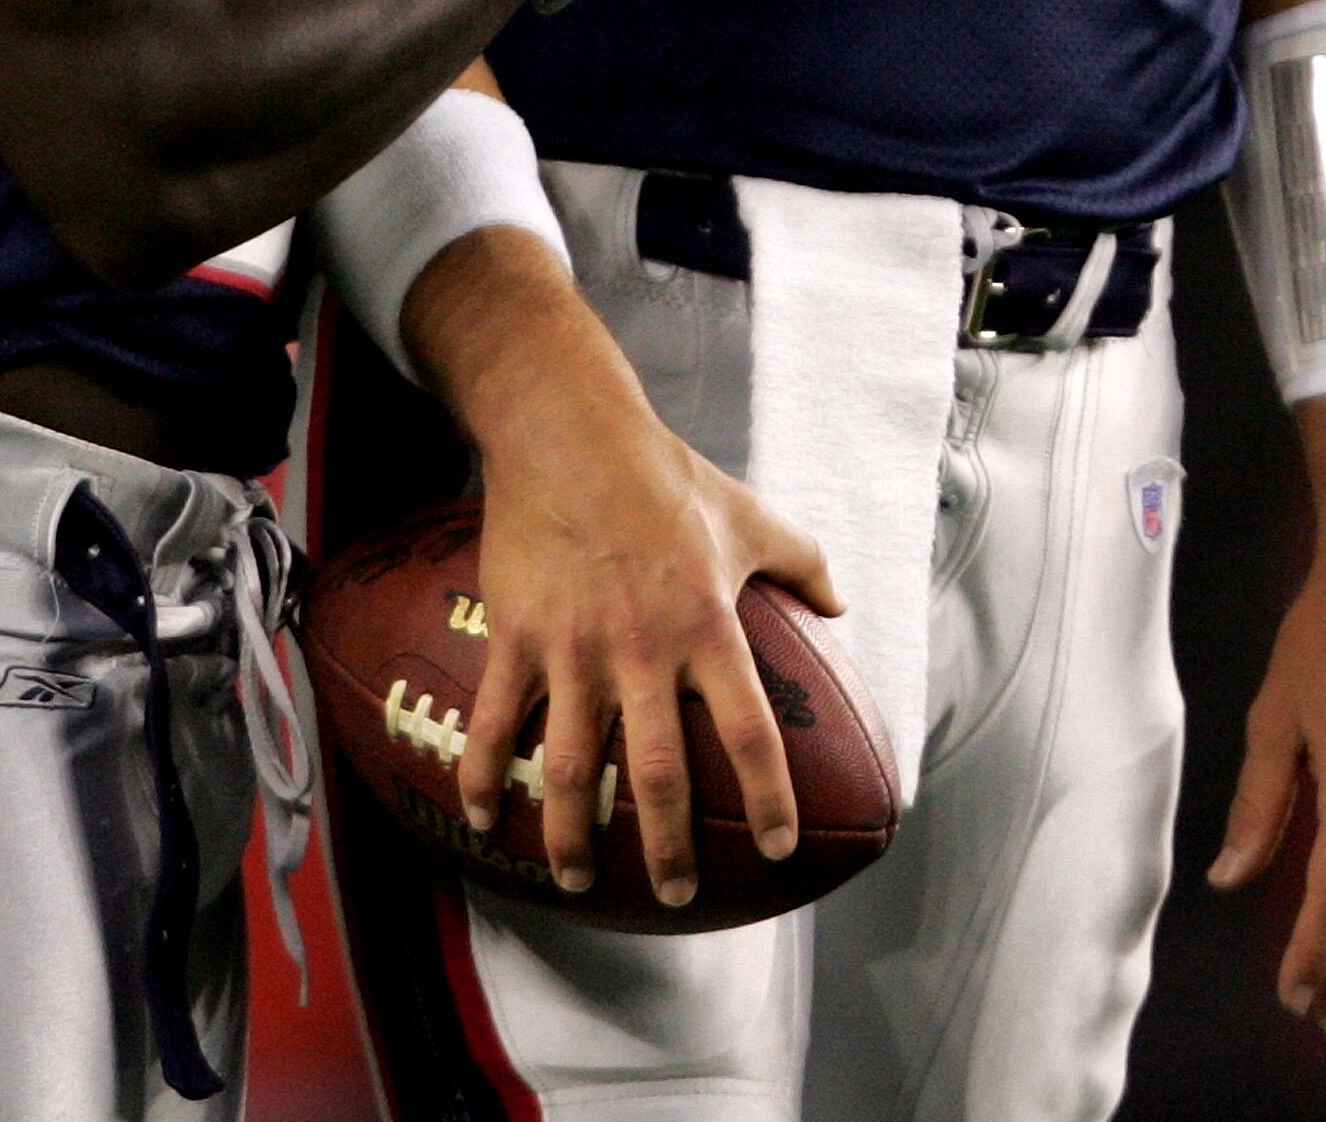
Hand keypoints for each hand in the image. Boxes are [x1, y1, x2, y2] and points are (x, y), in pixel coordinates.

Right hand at [400, 225, 838, 907]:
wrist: (568, 432)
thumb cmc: (663, 475)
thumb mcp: (747, 515)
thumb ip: (802, 561)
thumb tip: (840, 605)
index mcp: (705, 625)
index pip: (749, 730)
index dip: (769, 795)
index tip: (778, 846)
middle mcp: (642, 649)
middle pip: (657, 773)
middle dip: (668, 846)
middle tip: (677, 892)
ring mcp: (573, 647)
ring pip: (570, 766)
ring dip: (572, 834)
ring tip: (577, 882)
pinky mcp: (518, 634)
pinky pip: (496, 720)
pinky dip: (486, 776)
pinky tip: (485, 819)